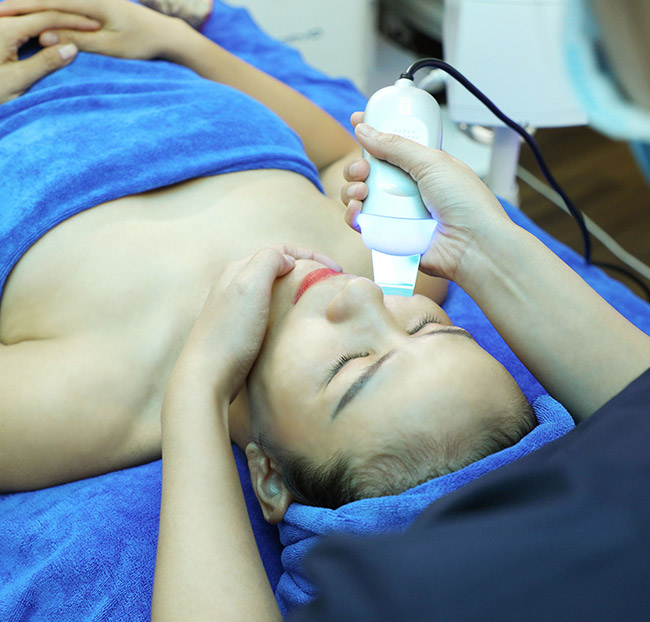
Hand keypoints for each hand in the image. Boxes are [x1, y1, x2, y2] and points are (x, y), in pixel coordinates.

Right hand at [0, 0, 181, 60]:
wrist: (165, 35)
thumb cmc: (142, 44)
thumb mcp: (109, 46)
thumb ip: (77, 40)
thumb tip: (43, 36)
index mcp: (92, 1)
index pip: (48, 2)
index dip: (21, 7)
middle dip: (20, 3)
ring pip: (54, 0)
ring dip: (31, 5)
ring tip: (7, 11)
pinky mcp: (94, 2)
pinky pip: (64, 4)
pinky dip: (47, 7)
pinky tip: (33, 13)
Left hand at [0, 9, 98, 103]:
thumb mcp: (18, 81)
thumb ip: (45, 63)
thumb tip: (72, 47)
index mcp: (5, 29)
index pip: (46, 18)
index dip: (73, 21)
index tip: (95, 25)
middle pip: (39, 9)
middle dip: (66, 13)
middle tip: (90, 19)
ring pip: (30, 12)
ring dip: (54, 15)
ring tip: (76, 20)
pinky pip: (21, 20)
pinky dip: (40, 22)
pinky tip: (53, 27)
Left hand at [177, 245, 340, 405]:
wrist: (207, 377)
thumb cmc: (230, 333)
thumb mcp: (250, 285)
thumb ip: (268, 261)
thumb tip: (287, 260)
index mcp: (237, 270)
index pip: (281, 251)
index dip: (311, 255)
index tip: (335, 269)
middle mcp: (233, 285)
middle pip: (276, 267)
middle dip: (305, 270)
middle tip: (329, 283)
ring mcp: (235, 309)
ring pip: (272, 289)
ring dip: (295, 289)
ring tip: (316, 300)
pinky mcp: (238, 330)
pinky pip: (267, 309)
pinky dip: (285, 308)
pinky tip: (293, 322)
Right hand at [341, 111, 511, 281]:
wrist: (473, 245)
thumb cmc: (466, 204)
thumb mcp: (432, 162)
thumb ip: (396, 145)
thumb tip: (365, 130)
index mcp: (421, 167)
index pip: (391, 146)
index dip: (372, 134)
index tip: (357, 121)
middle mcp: (406, 189)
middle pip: (368, 172)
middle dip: (357, 165)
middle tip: (362, 168)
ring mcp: (396, 213)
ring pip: (360, 197)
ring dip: (351, 189)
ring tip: (362, 191)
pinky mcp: (388, 236)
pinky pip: (361, 224)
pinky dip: (353, 215)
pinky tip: (358, 210)